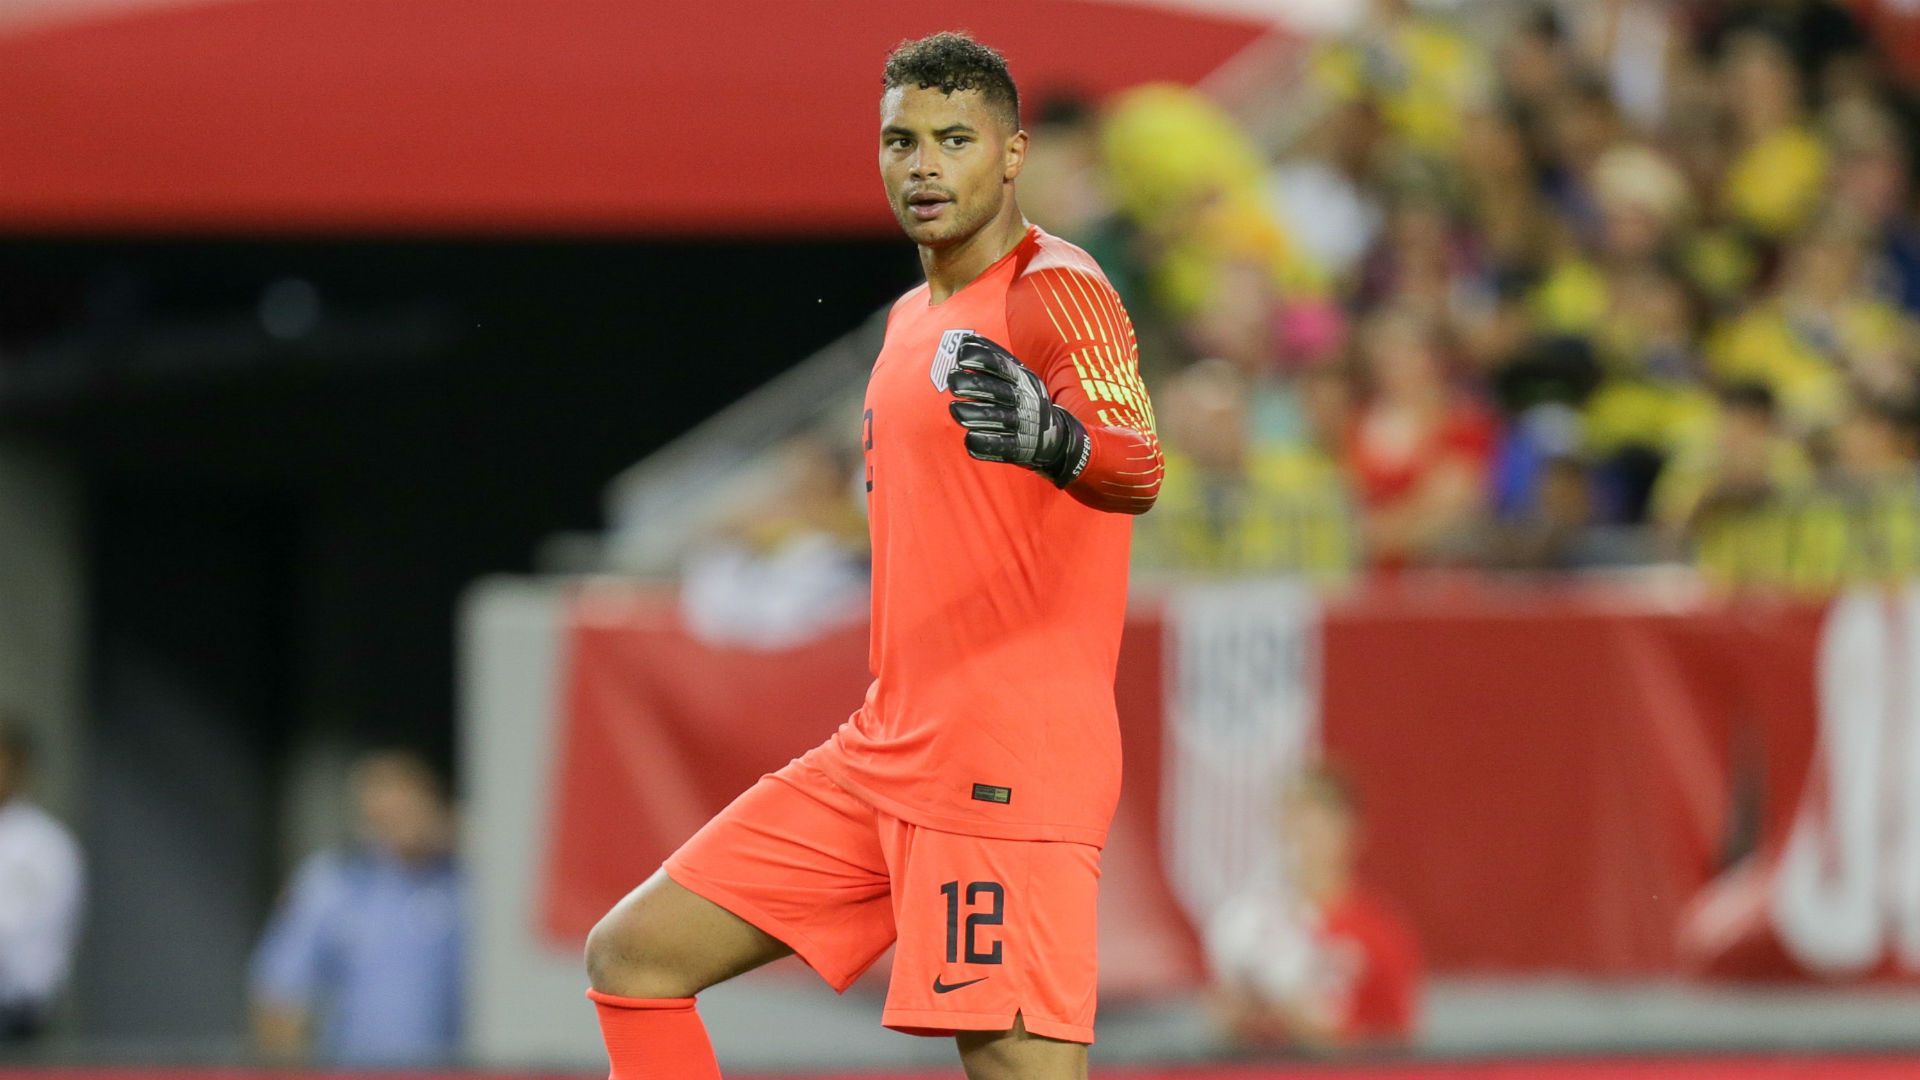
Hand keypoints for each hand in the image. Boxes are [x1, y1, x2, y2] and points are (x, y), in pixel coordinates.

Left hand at [946, 334, 1089, 486]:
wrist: (1056, 436)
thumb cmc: (1026, 400)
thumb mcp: (1020, 375)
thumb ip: (995, 358)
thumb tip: (967, 338)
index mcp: (1023, 380)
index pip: (1001, 366)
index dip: (981, 358)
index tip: (960, 356)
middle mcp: (1024, 400)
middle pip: (996, 391)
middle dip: (972, 384)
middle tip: (952, 381)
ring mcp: (1023, 425)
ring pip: (996, 418)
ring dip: (973, 413)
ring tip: (954, 409)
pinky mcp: (1020, 448)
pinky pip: (1001, 446)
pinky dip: (984, 443)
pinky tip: (969, 438)